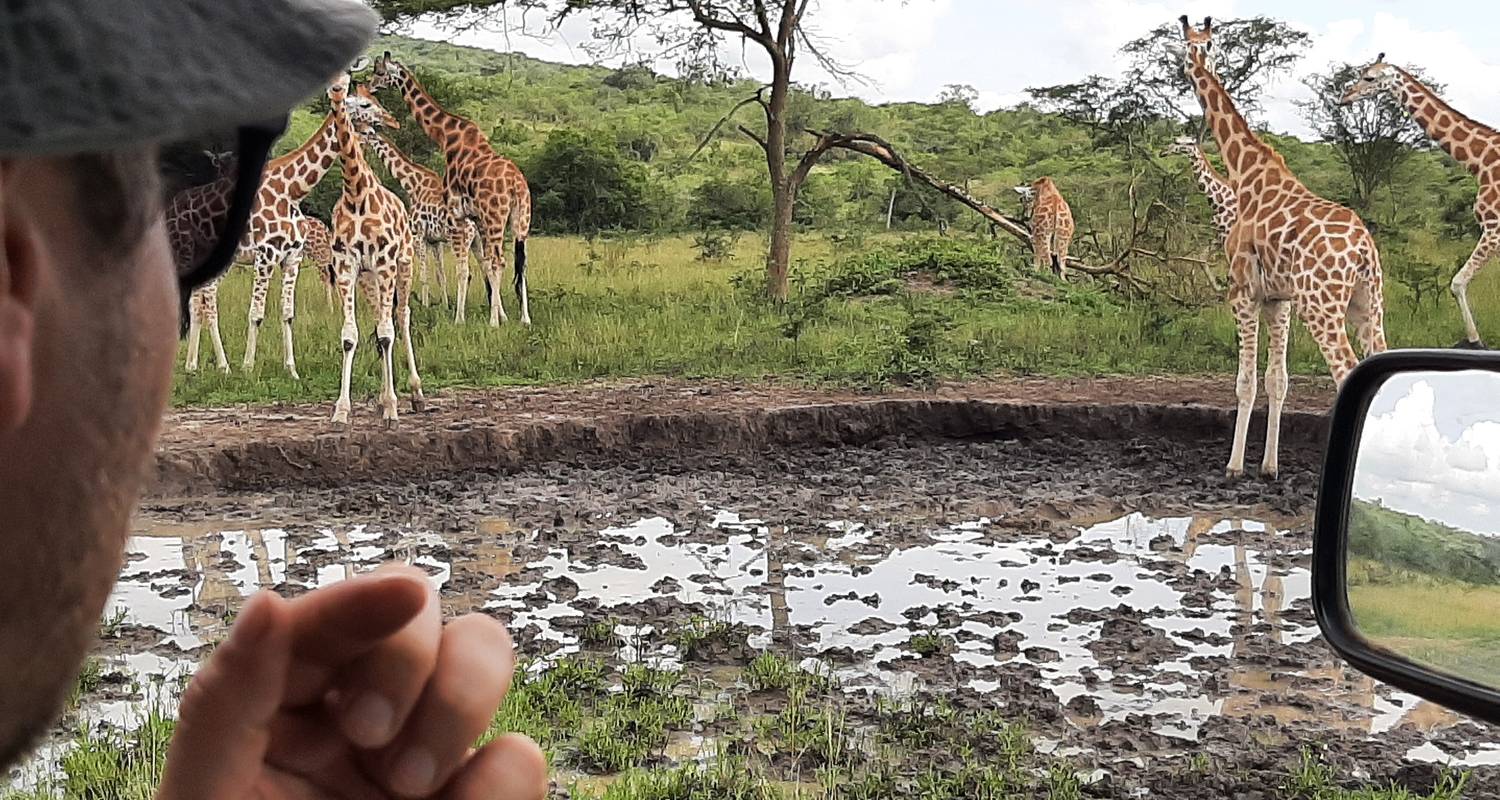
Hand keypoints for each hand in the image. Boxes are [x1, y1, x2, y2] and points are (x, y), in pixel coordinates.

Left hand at [157, 565, 545, 798]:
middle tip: (370, 736)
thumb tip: (269, 600)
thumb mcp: (209, 799)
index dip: (365, 597)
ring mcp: (425, 754)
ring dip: (459, 707)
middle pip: (422, 615)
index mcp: (278, 703)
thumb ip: (229, 700)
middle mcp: (357, 714)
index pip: (329, 618)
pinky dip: (496, 787)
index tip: (403, 596)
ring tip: (408, 789)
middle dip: (410, 662)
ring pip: (485, 656)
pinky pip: (519, 755)